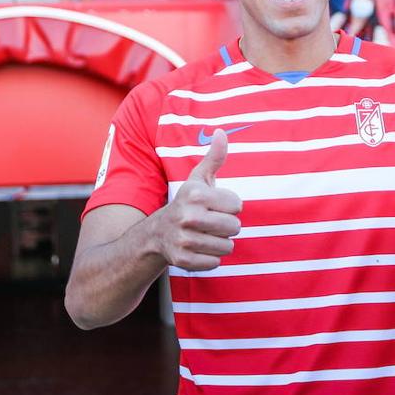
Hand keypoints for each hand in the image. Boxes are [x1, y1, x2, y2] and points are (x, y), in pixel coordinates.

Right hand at [151, 129, 241, 271]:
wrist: (157, 233)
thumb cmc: (187, 203)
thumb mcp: (198, 179)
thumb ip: (214, 157)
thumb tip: (221, 132)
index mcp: (195, 195)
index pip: (238, 205)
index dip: (229, 206)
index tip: (214, 206)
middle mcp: (188, 217)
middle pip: (235, 227)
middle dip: (227, 226)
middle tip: (210, 222)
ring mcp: (184, 240)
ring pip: (228, 246)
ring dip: (220, 242)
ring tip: (204, 235)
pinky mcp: (183, 261)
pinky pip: (215, 262)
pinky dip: (210, 258)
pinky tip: (198, 248)